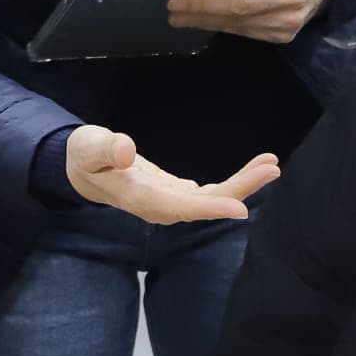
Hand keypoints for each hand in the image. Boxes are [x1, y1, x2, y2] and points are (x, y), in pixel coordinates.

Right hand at [65, 126, 278, 224]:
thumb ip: (106, 149)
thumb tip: (126, 150)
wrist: (83, 171)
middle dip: (241, 190)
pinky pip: (211, 194)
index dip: (211, 209)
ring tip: (271, 166)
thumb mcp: (88, 147)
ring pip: (213, 200)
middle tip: (271, 169)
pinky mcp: (178, 195)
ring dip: (243, 185)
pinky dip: (234, 183)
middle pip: (207, 205)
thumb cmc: (85, 156)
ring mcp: (172, 203)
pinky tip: (255, 170)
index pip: (181, 207)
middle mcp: (162, 207)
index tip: (241, 209)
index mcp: (142, 198)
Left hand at [169, 0, 337, 43]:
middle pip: (239, 6)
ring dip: (207, 21)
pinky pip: (248, 33)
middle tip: (172, 6)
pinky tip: (204, 21)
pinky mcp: (286, 33)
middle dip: (202, 8)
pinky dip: (225, 26)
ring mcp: (289, 18)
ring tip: (178, 16)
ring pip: (241, 24)